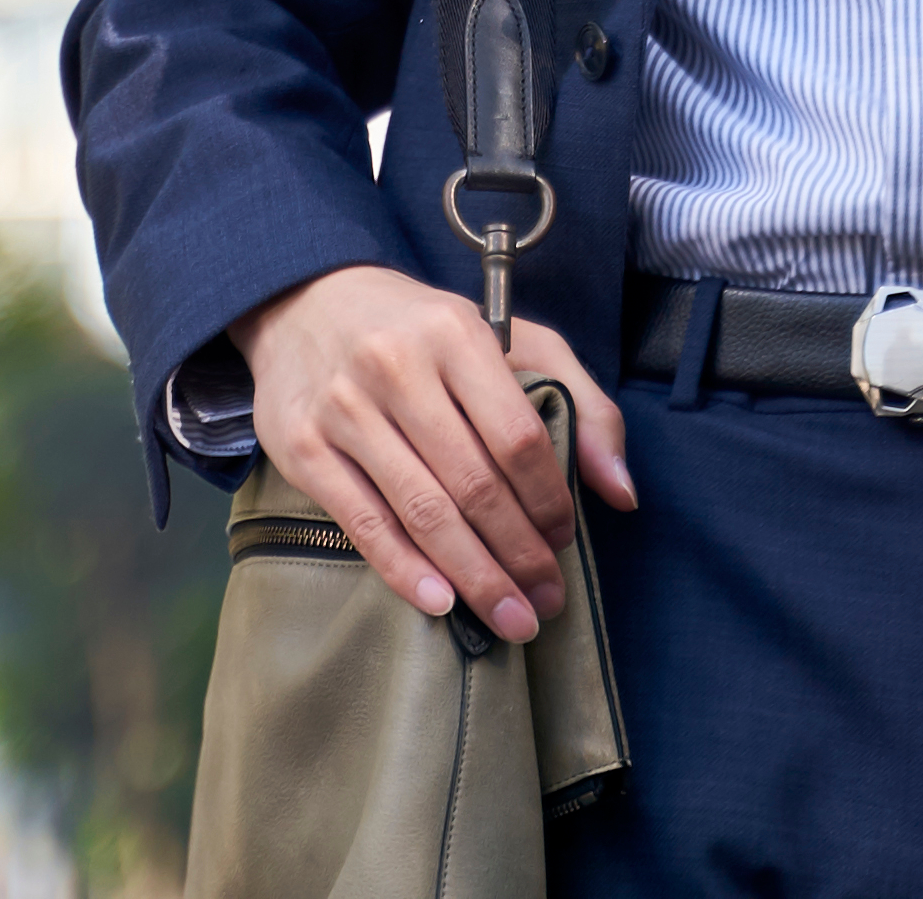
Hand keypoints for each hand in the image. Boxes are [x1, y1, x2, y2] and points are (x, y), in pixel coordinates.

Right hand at [233, 263, 638, 640]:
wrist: (306, 303)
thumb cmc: (422, 331)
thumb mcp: (510, 337)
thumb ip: (579, 399)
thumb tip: (620, 490)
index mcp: (455, 333)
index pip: (517, 436)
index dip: (548, 499)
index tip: (564, 540)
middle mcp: (396, 367)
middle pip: (473, 484)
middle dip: (519, 555)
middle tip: (546, 602)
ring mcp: (344, 409)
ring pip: (422, 511)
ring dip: (474, 576)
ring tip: (510, 618)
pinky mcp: (302, 447)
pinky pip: (363, 523)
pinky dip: (404, 570)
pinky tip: (440, 602)